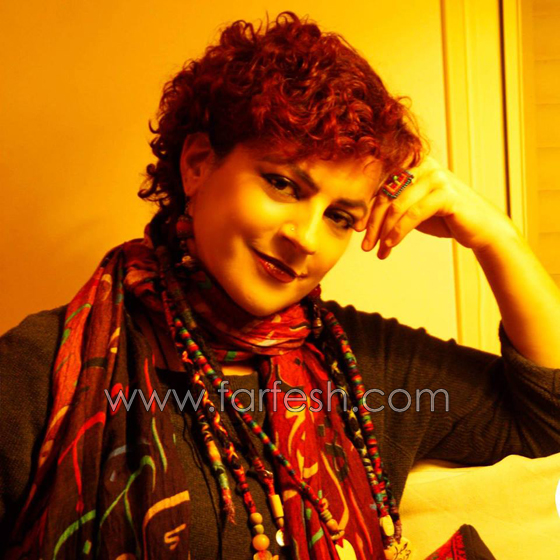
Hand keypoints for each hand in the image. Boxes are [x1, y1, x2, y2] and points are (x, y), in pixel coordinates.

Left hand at [359, 156, 517, 258]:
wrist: (480, 227)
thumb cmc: (444, 218)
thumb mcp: (412, 210)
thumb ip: (392, 208)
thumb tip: (362, 222)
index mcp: (413, 164)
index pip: (382, 186)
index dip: (368, 209)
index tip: (358, 230)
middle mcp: (423, 165)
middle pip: (387, 195)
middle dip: (374, 224)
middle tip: (366, 246)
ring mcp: (436, 177)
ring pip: (397, 206)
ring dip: (384, 232)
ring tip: (379, 251)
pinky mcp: (446, 194)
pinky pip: (414, 214)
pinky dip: (399, 231)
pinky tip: (391, 245)